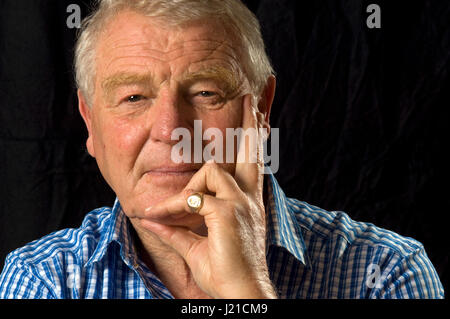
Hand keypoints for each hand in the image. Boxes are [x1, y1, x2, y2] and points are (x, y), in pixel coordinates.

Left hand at [141, 95, 276, 297]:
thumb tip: (151, 220)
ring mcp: (240, 202)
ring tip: (166, 210)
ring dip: (187, 188)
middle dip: (250, 123)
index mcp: (247, 202)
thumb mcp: (197, 245)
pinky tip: (157, 216)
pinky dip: (173, 206)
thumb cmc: (225, 273)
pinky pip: (192, 197)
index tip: (259, 120)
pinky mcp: (227, 211)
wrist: (241, 293)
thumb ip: (175, 228)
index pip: (252, 163)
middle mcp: (248, 197)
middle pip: (251, 150)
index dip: (253, 141)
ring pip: (211, 169)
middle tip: (252, 98)